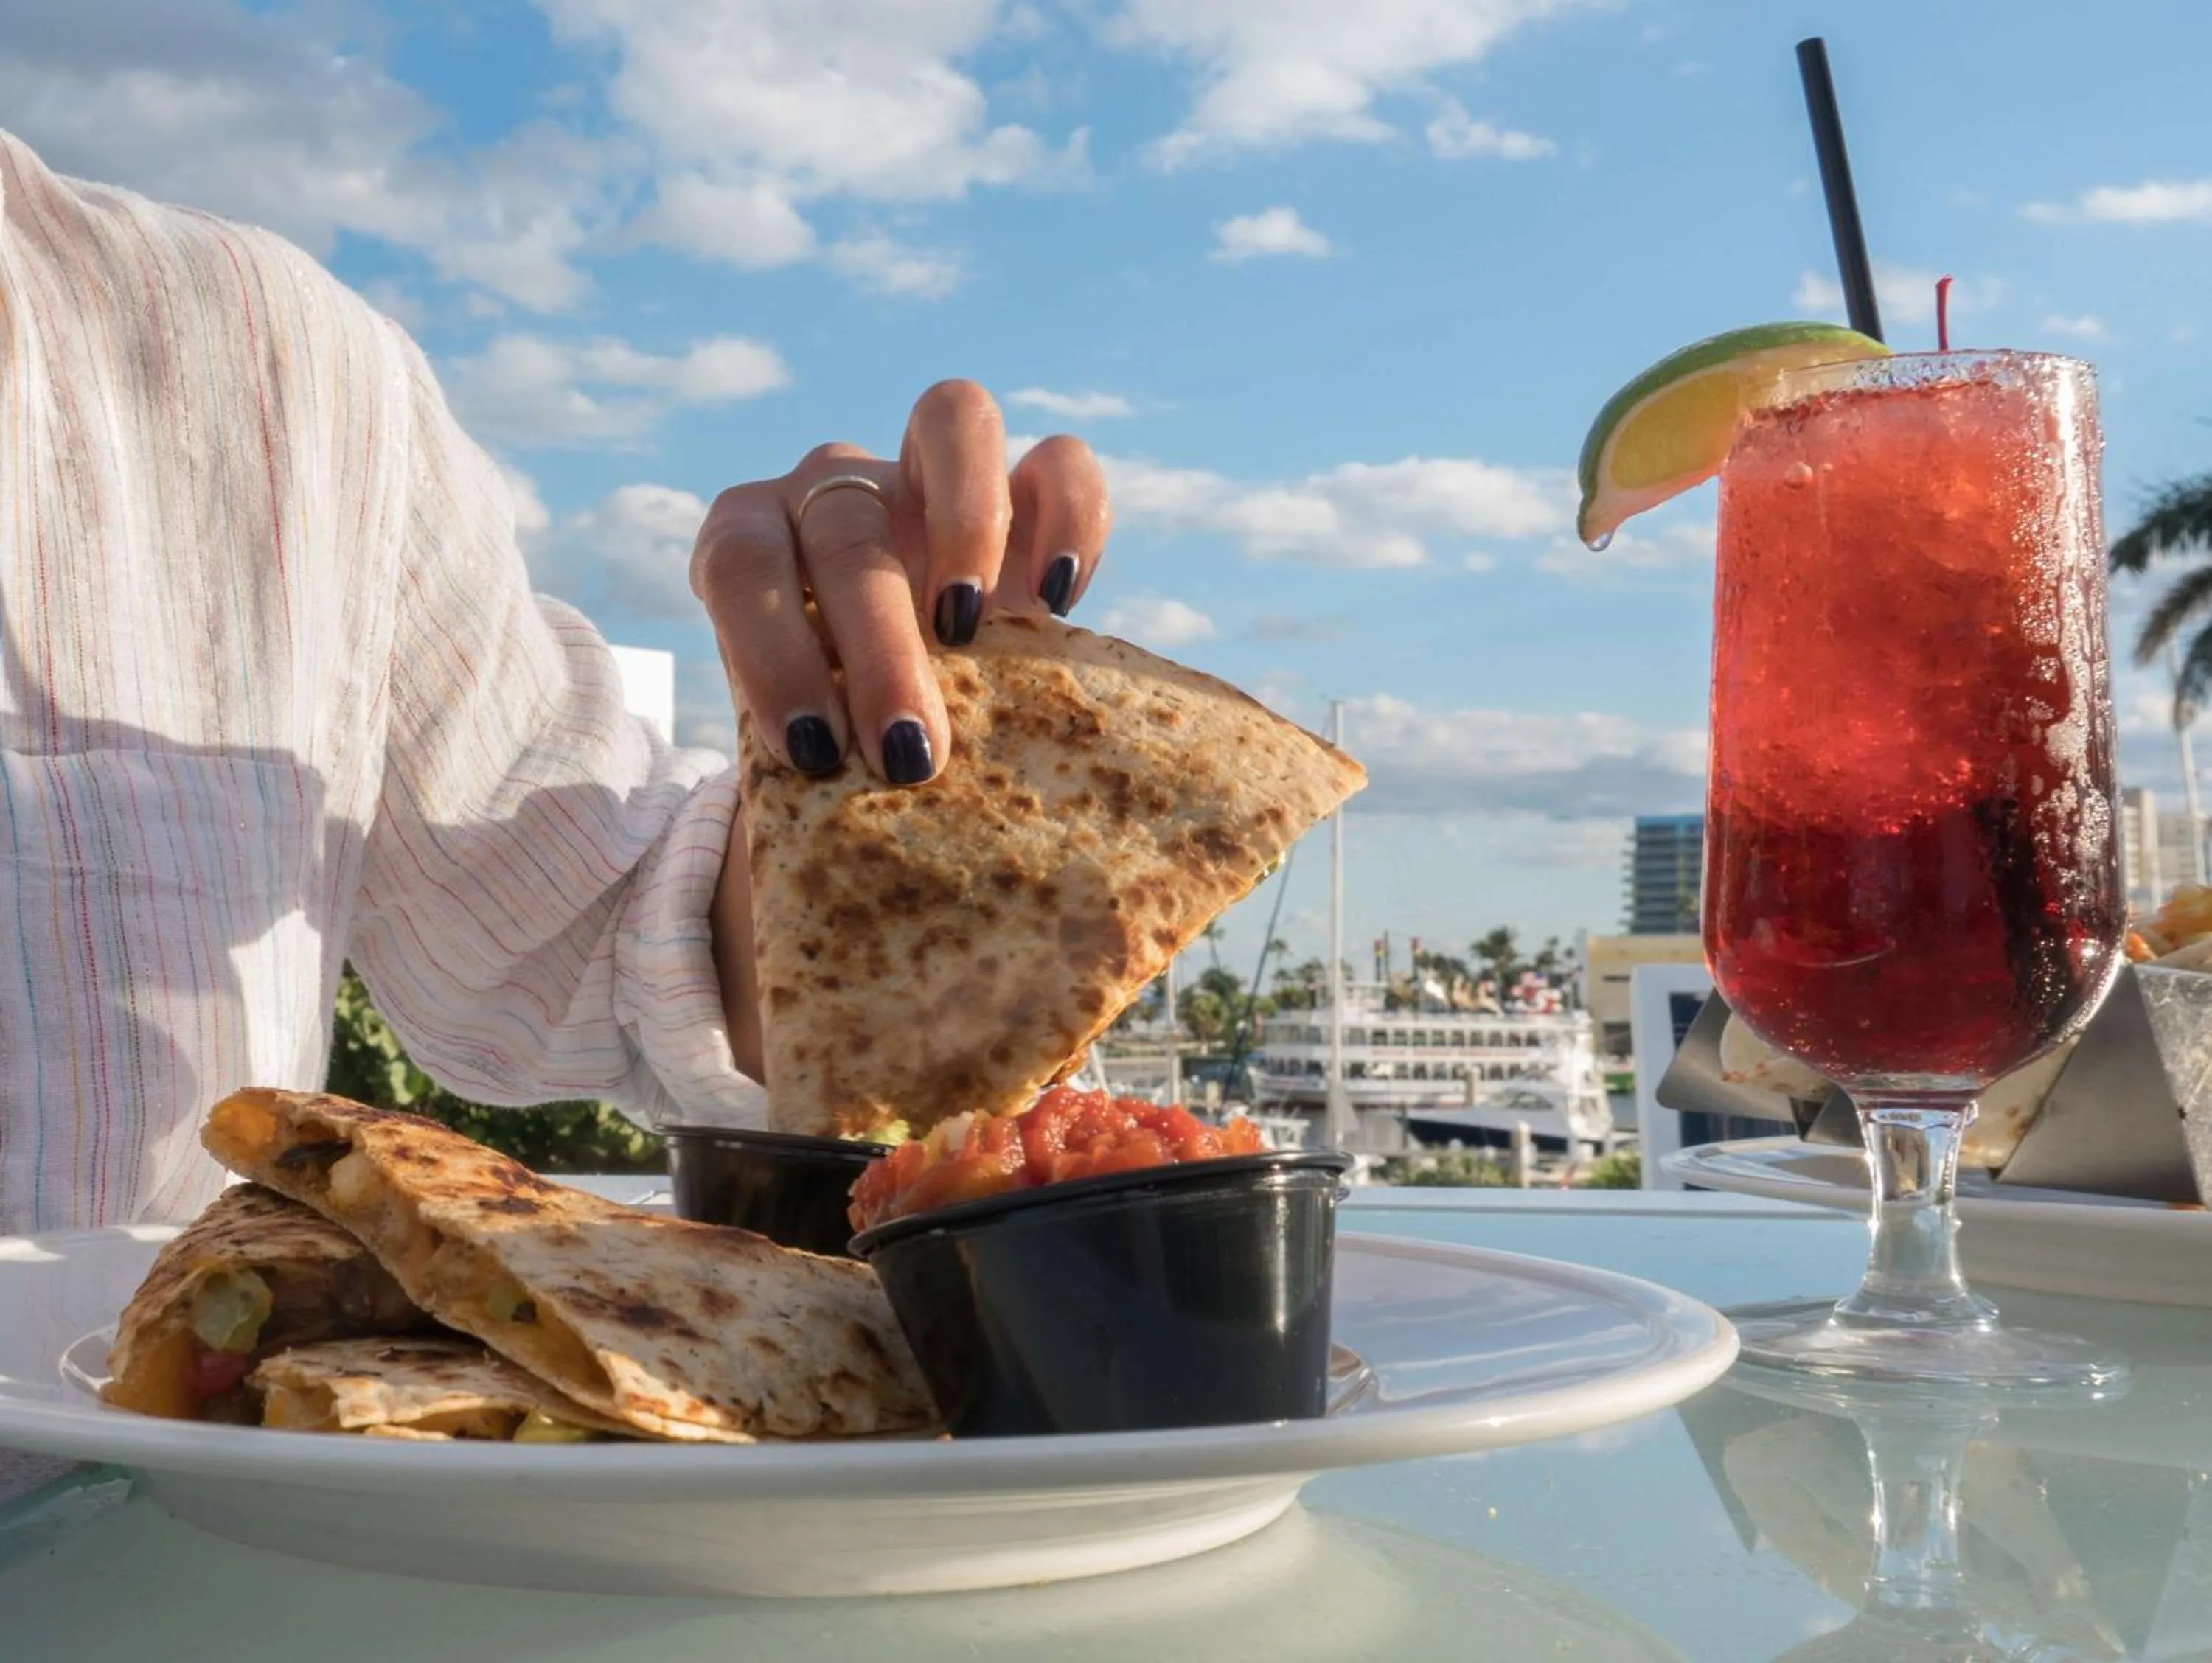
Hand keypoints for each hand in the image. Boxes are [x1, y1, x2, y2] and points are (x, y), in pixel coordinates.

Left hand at [690, 379, 1110, 785]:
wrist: (892, 716)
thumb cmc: (833, 741)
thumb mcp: (798, 746)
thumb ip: (805, 757)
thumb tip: (828, 862)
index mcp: (751, 539)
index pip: (743, 562)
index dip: (770, 652)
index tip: (813, 754)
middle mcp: (834, 486)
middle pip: (848, 527)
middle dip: (878, 648)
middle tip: (908, 754)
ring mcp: (929, 472)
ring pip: (954, 418)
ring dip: (968, 523)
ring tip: (972, 632)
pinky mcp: (1025, 491)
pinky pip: (1062, 460)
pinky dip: (1073, 520)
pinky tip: (1058, 602)